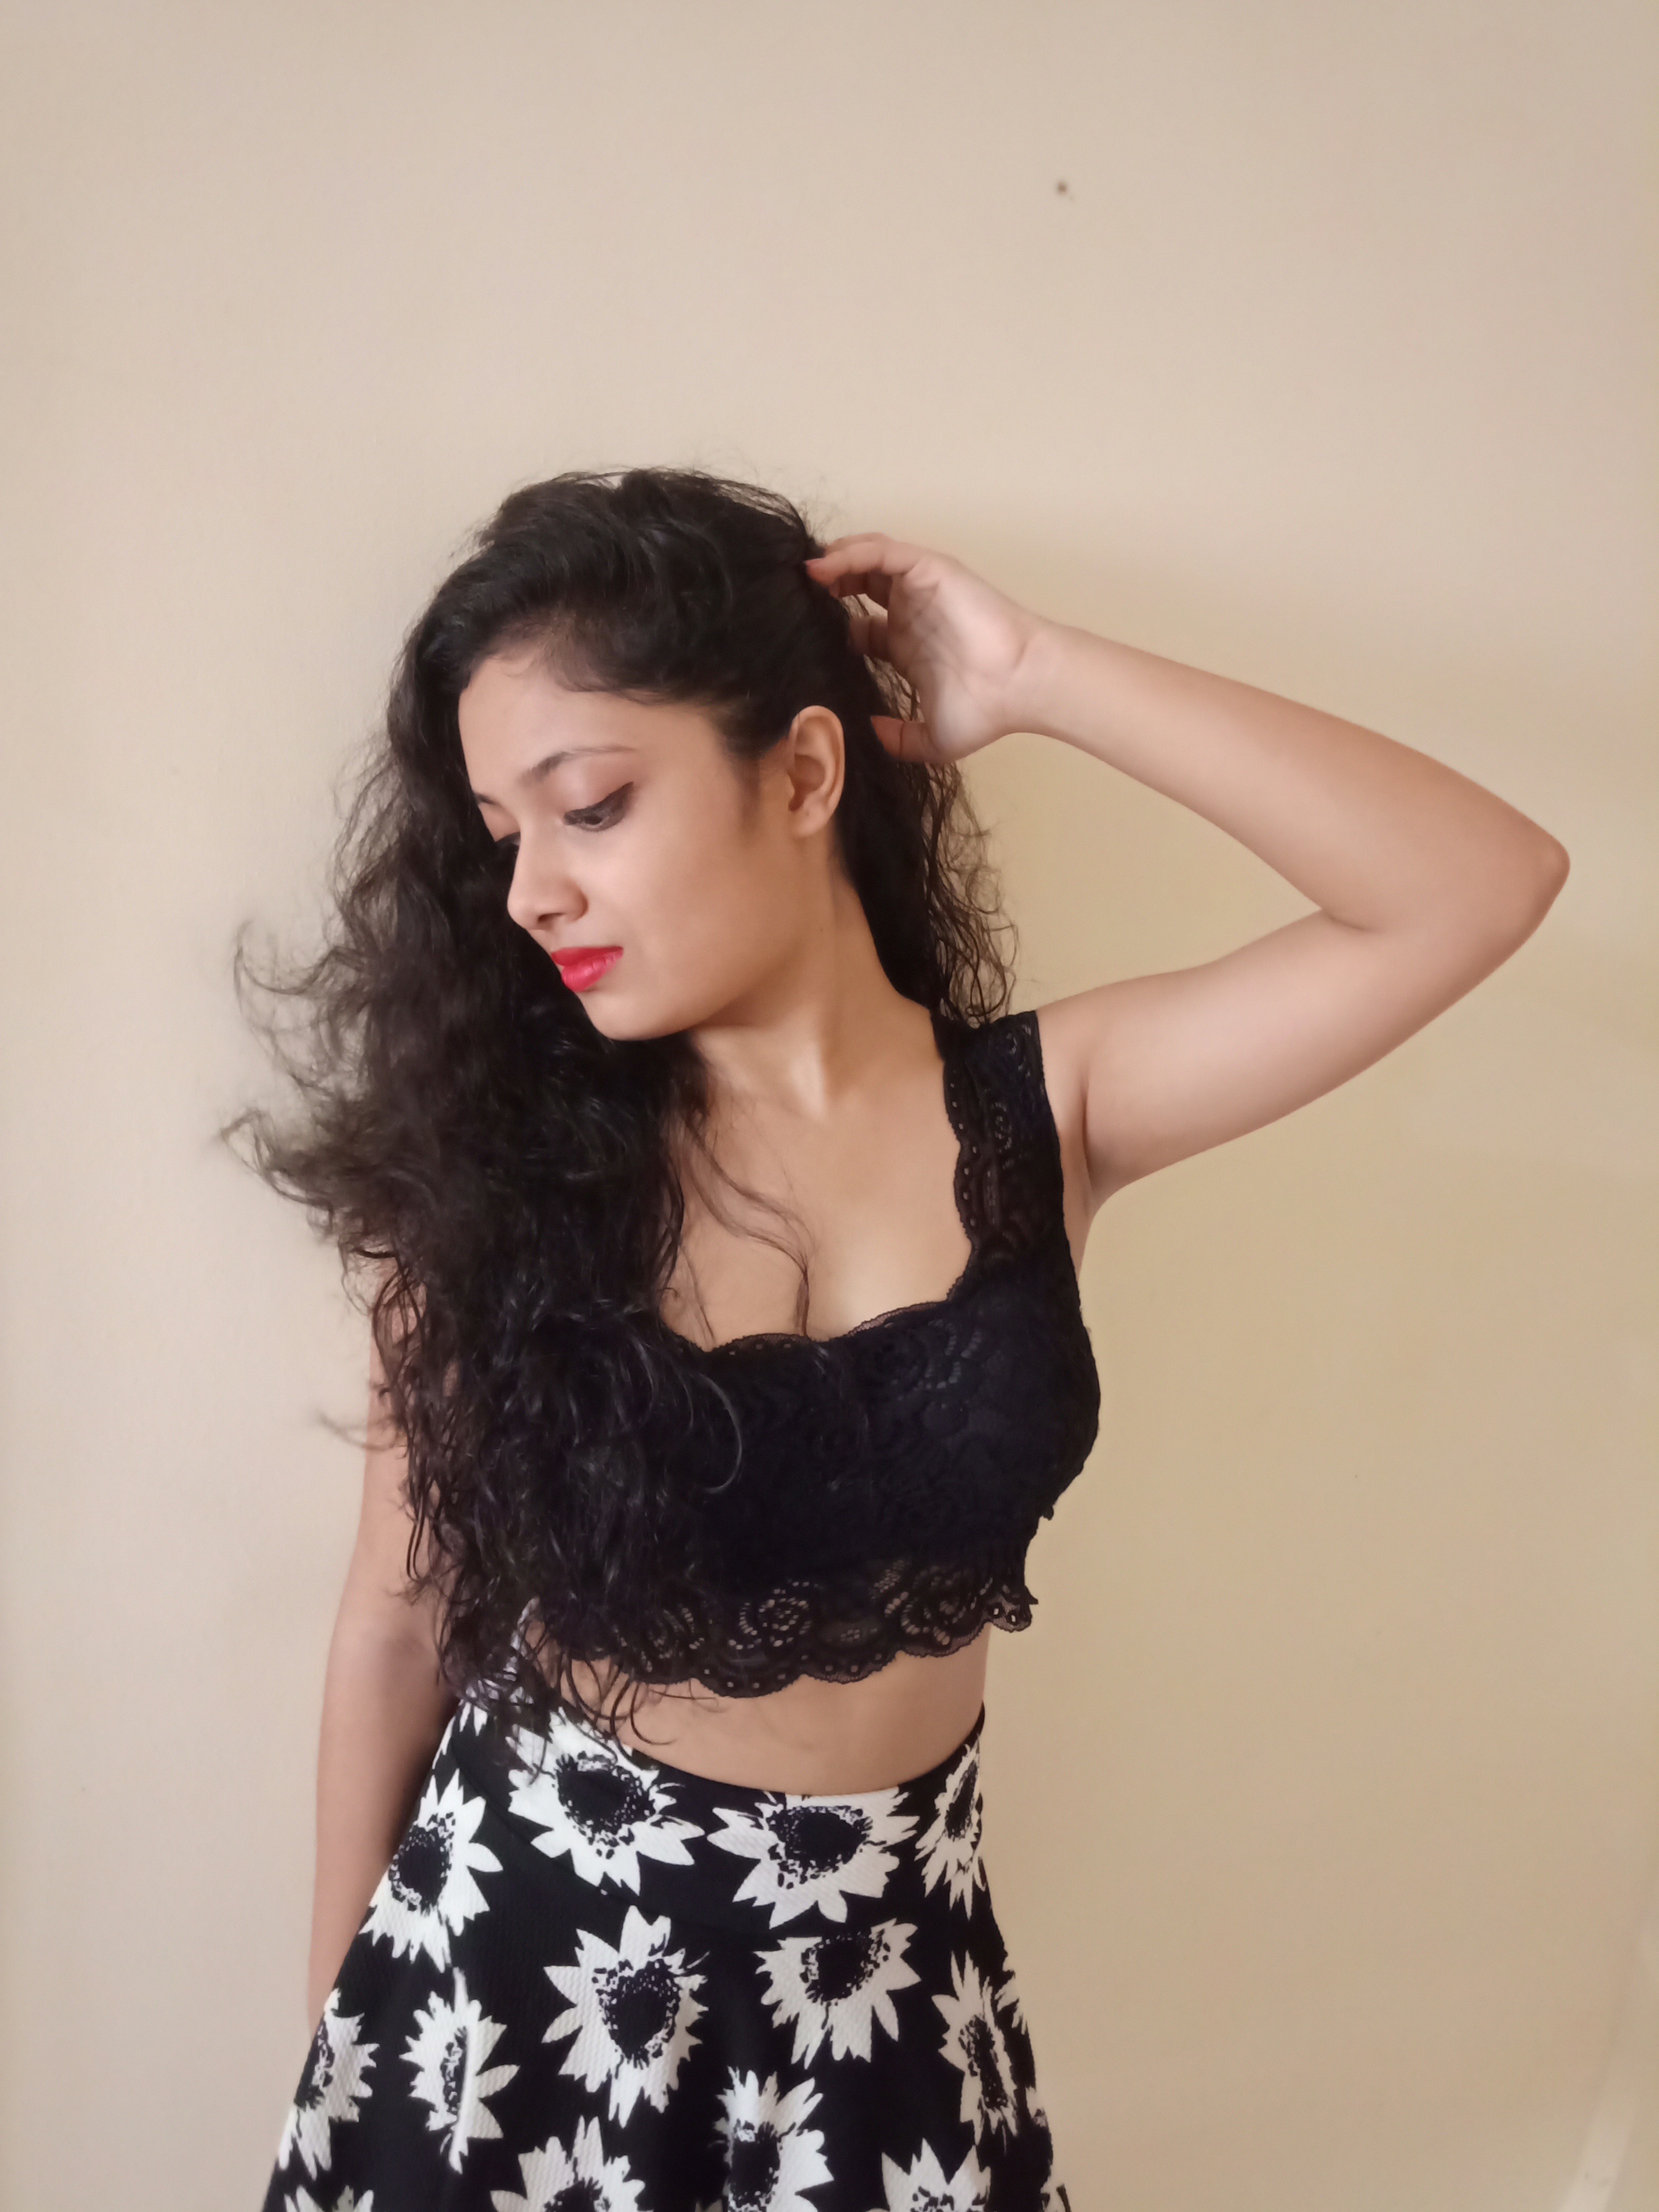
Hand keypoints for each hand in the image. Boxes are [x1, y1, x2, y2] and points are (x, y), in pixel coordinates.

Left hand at [804, 533, 1045, 763]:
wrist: (1019, 686)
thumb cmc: (988, 711)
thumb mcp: (932, 740)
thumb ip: (898, 738)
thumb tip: (868, 732)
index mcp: (909, 649)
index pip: (859, 631)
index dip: (830, 631)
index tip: (801, 639)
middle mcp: (912, 614)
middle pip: (859, 587)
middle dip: (827, 589)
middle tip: (792, 599)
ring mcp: (920, 589)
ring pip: (866, 560)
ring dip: (832, 564)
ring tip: (802, 576)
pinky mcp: (929, 569)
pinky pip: (881, 551)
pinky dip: (849, 554)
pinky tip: (822, 569)